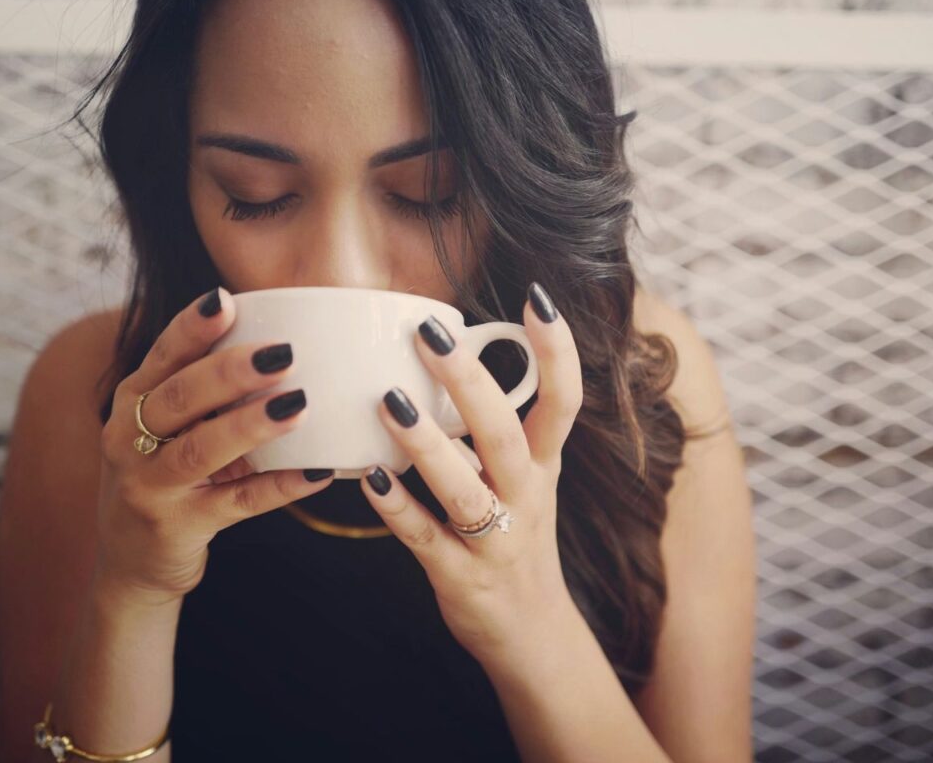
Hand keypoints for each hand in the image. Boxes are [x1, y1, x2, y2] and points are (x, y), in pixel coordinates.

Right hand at [93, 286, 335, 602]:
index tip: (225, 300)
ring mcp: (150, 486)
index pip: (162, 356)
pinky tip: (318, 472)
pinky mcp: (178, 527)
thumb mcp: (164, 428)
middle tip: (283, 352)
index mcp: (132, 402)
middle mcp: (130, 440)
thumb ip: (203, 391)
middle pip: (180, 397)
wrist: (130, 562)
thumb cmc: (162, 475)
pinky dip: (280, 487)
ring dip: (251, 425)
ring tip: (298, 405)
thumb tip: (281, 342)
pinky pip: (237, 504)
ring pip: (201, 450)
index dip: (192, 328)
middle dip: (230, 372)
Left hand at [359, 282, 583, 661]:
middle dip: (471, 383)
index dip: (557, 351)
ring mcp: (496, 542)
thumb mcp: (526, 480)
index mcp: (544, 466)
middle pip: (507, 435)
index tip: (536, 298)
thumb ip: (497, 428)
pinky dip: (397, 508)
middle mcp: (528, 499)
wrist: (532, 634)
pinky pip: (425, 538)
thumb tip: (454, 357)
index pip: (564, 402)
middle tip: (430, 334)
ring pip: (466, 489)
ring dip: (428, 445)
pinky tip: (367, 477)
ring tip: (389, 402)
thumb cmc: (516, 537)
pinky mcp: (461, 578)